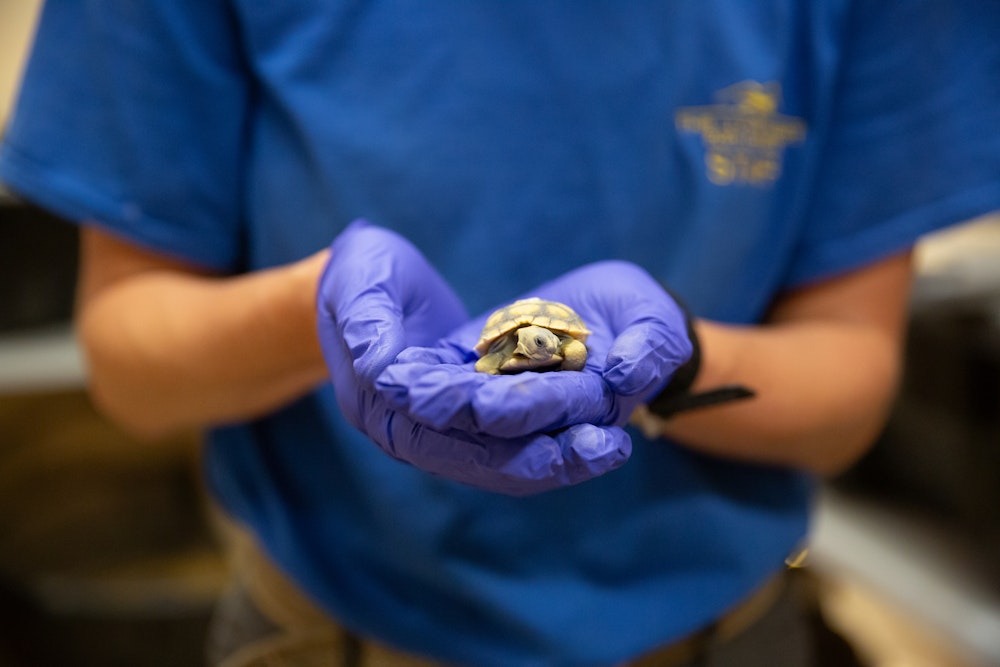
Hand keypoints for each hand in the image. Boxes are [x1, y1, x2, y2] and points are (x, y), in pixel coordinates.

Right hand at [316, 222, 634, 494]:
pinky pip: (519, 440)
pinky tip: (603, 431)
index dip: (489, 412)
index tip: (538, 406)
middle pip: (482, 455)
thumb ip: (366, 320)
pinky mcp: (477, 416)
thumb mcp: (356, 279)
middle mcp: (412, 431)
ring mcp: (446, 430)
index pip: (438, 420)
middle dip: (542, 452)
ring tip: (613, 446)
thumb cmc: (360, 270)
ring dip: (559, 456)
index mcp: (376, 403)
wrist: (371, 278)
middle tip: (601, 444)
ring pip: (507, 458)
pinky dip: (557, 437)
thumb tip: (385, 368)